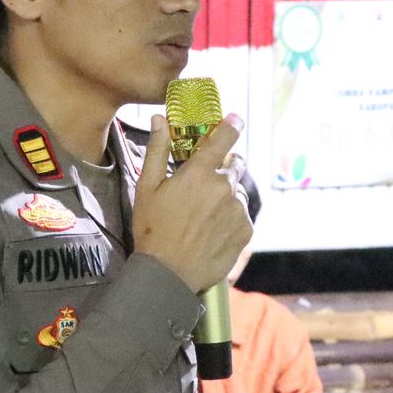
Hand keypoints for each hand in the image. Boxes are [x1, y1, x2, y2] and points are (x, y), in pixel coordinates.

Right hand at [135, 114, 253, 291]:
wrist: (169, 273)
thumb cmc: (153, 229)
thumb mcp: (147, 188)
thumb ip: (157, 150)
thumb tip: (160, 118)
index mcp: (200, 173)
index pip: (224, 138)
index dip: (231, 125)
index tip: (235, 120)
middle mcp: (224, 187)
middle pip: (234, 165)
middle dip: (222, 169)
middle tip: (203, 187)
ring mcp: (238, 209)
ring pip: (236, 193)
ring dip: (225, 196)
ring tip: (203, 217)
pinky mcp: (246, 230)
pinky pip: (241, 215)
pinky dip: (231, 218)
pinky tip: (212, 231)